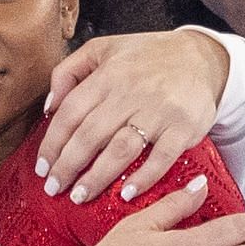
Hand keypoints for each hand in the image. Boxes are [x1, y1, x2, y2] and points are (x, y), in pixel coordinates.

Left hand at [39, 31, 229, 201]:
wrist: (201, 58)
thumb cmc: (146, 57)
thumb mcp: (103, 49)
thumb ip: (68, 72)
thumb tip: (48, 107)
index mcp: (108, 75)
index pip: (70, 113)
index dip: (52, 143)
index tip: (43, 167)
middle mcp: (131, 93)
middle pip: (90, 135)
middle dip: (68, 166)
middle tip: (55, 189)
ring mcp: (159, 111)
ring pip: (120, 149)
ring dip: (97, 177)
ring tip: (80, 196)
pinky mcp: (184, 127)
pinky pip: (161, 158)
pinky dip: (143, 178)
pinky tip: (125, 194)